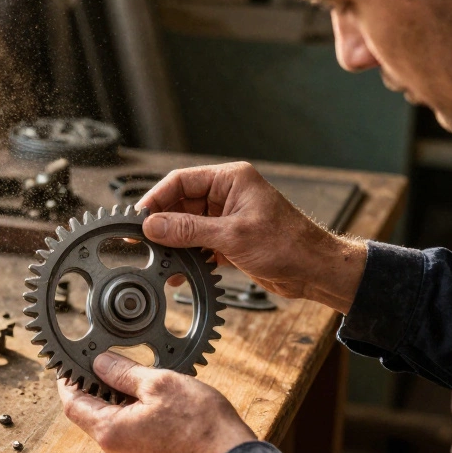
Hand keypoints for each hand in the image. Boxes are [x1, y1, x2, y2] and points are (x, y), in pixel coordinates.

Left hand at [57, 352, 256, 452]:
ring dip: (118, 404)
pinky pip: (130, 438)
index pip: (72, 404)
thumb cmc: (200, 424)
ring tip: (141, 384)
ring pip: (112, 427)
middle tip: (111, 366)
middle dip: (97, 390)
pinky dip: (133, 419)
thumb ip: (123, 372)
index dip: (68, 382)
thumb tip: (100, 363)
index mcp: (110, 432)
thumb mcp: (159, 383)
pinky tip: (155, 405)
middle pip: (91, 416)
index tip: (71, 367)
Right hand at [136, 162, 365, 313]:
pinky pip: (199, 244)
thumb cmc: (288, 244)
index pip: (181, 181)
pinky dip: (187, 257)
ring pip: (187, 226)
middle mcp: (228, 195)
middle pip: (181, 204)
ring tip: (158, 260)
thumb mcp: (233, 236)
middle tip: (141, 243)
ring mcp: (228, 218)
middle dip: (162, 224)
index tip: (137, 219)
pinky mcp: (229, 241)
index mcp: (231, 179)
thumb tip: (154, 226)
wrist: (314, 270)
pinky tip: (177, 272)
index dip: (156, 199)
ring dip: (173, 244)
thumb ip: (189, 230)